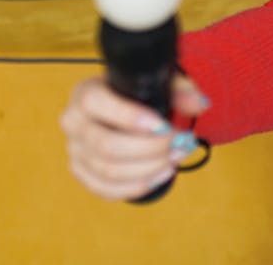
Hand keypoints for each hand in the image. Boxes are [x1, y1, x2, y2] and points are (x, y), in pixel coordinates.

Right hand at [59, 73, 208, 200]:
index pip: (97, 104)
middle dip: (151, 149)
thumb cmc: (137, 93)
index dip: (130, 117)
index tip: (164, 125)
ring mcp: (74, 151)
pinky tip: (162, 174)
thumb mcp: (158, 82)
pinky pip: (106, 190)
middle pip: (106, 145)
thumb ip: (180, 90)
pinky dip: (138, 186)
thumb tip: (200, 104)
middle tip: (181, 143)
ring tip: (177, 157)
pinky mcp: (81, 173)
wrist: (120, 109)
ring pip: (108, 171)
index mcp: (85, 93)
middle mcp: (73, 122)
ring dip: (150, 169)